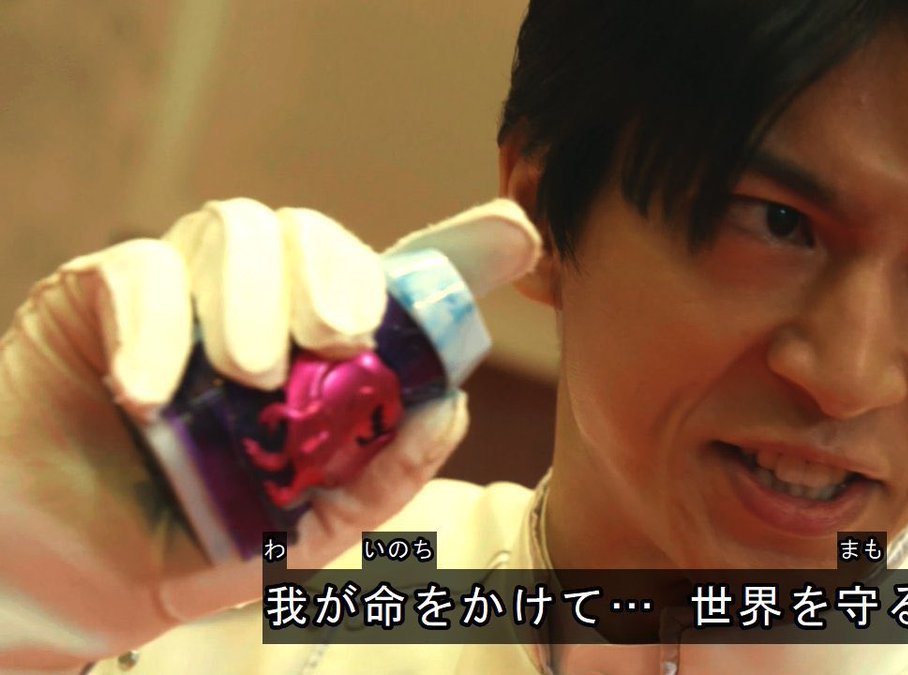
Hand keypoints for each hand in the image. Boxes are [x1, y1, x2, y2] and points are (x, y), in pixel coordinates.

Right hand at [0, 198, 539, 669]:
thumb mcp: (298, 533)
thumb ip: (373, 480)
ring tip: (248, 377)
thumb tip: (449, 410)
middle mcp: (254, 308)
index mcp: (312, 356)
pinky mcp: (96, 297)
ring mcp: (179, 293)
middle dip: (338, 273)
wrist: (64, 583)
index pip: (390, 283)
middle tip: (341, 335)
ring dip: (254, 296)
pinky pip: (136, 271)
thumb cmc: (186, 545)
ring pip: (237, 229)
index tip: (518, 236)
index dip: (458, 251)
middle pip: (313, 234)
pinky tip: (149, 392)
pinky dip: (155, 323)